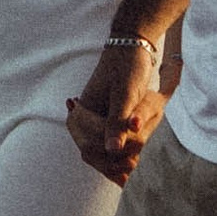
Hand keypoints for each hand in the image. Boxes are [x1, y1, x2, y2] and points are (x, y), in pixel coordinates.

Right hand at [66, 44, 164, 182]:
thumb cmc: (127, 67)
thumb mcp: (125, 94)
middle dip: (111, 162)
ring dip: (113, 162)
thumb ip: (117, 121)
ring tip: (133, 167)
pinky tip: (131, 162)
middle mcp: (83, 117)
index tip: (133, 159)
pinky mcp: (103, 120)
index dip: (110, 156)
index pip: (90, 145)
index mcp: (82, 110)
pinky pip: (105, 144)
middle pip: (91, 151)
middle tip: (134, 165)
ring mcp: (92, 119)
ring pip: (97, 151)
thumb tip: (112, 150)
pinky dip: (116, 155)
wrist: (131, 48)